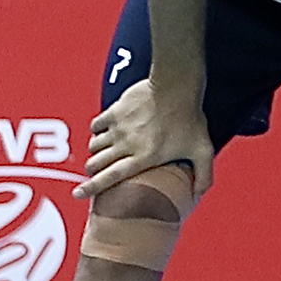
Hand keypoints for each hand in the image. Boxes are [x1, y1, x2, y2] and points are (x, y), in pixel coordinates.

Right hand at [74, 77, 214, 201]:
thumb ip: (203, 176)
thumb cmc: (190, 118)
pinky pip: (96, 125)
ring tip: (103, 154)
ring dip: (95, 152)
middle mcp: (125, 145)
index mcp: (142, 158)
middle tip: (97, 173)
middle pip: (95, 163)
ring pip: (94, 146)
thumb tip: (199, 196)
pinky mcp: (115, 111)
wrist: (176, 84)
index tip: (76, 195)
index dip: (89, 189)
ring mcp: (118, 127)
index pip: (109, 179)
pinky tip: (104, 132)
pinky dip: (97, 132)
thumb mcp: (203, 150)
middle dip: (93, 171)